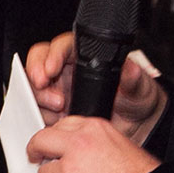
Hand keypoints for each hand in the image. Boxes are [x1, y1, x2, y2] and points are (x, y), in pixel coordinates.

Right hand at [24, 32, 165, 141]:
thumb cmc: (135, 98)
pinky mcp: (54, 112)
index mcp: (83, 56)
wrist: (135, 126)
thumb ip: (133, 78)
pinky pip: (37, 110)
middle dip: (36, 72)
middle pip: (39, 61)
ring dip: (39, 95)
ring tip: (58, 106)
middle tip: (44, 85)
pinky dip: (40, 114)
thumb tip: (131, 68)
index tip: (51, 67)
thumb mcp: (139, 88)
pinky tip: (54, 119)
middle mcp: (67, 71)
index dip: (53, 54)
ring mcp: (58, 91)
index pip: (61, 46)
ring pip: (34, 85)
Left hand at [27, 115, 159, 172]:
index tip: (49, 147)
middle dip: (35, 153)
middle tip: (34, 161)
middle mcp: (79, 144)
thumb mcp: (123, 148)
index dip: (53, 139)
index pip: (62, 126)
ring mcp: (70, 169)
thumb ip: (98, 147)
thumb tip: (82, 156)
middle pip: (41, 142)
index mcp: (94, 130)